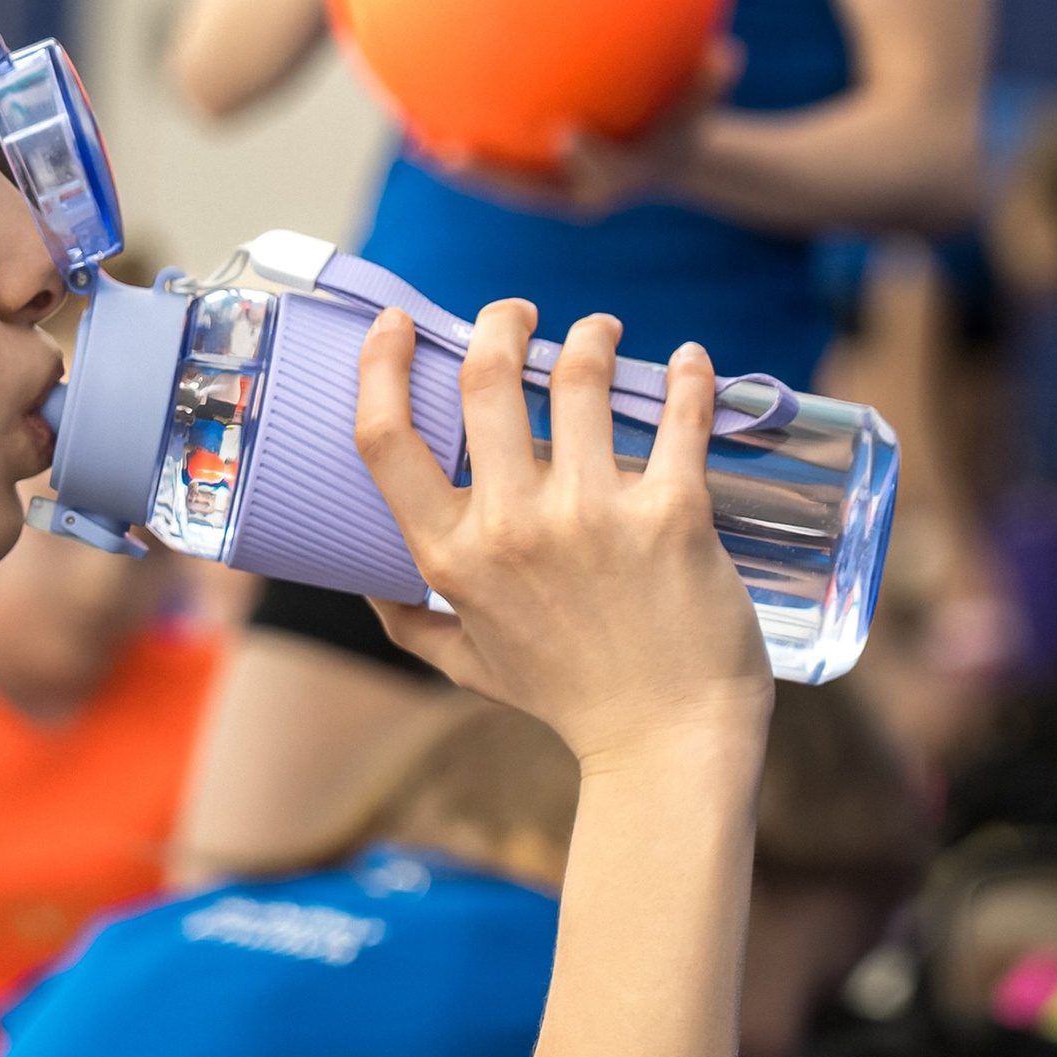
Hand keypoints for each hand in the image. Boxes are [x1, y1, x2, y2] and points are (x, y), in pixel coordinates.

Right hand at [354, 299, 769, 764]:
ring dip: (589, 334)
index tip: (397, 323)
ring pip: (579, 376)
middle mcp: (513, 528)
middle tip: (518, 313)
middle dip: (499, 321)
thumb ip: (411, 621)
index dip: (381, 364)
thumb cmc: (569, 699)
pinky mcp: (674, 515)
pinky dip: (687, 375)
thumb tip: (367, 582)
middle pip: (485, 378)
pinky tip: (688, 360)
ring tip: (600, 329)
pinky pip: (679, 417)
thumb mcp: (467, 666)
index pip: (385, 439)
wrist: (667, 744)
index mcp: (452, 558)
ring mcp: (595, 517)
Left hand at [423, 42, 745, 221]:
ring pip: (500, 182)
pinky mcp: (529, 178)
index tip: (564, 132)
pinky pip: (491, 160)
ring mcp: (549, 189)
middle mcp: (576, 193)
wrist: (663, 159)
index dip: (584, 157)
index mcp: (618, 177)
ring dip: (458, 163)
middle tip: (451, 152)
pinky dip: (458, 140)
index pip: (601, 171)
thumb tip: (731, 52)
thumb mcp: (701, 101)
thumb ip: (711, 82)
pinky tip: (416, 113)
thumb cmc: (680, 120)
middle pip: (528, 190)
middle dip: (490, 174)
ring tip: (413, 141)